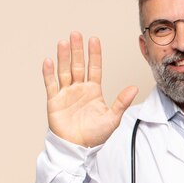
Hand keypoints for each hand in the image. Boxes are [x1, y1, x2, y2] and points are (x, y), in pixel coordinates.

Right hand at [43, 31, 138, 146]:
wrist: (78, 148)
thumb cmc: (95, 135)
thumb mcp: (112, 118)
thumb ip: (122, 102)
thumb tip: (134, 88)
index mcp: (93, 90)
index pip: (94, 68)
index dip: (94, 54)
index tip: (94, 39)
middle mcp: (79, 89)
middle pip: (77, 65)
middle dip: (77, 50)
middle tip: (76, 34)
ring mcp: (66, 93)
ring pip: (64, 71)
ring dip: (63, 57)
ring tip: (63, 42)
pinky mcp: (54, 101)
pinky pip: (51, 84)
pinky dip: (49, 73)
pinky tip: (49, 61)